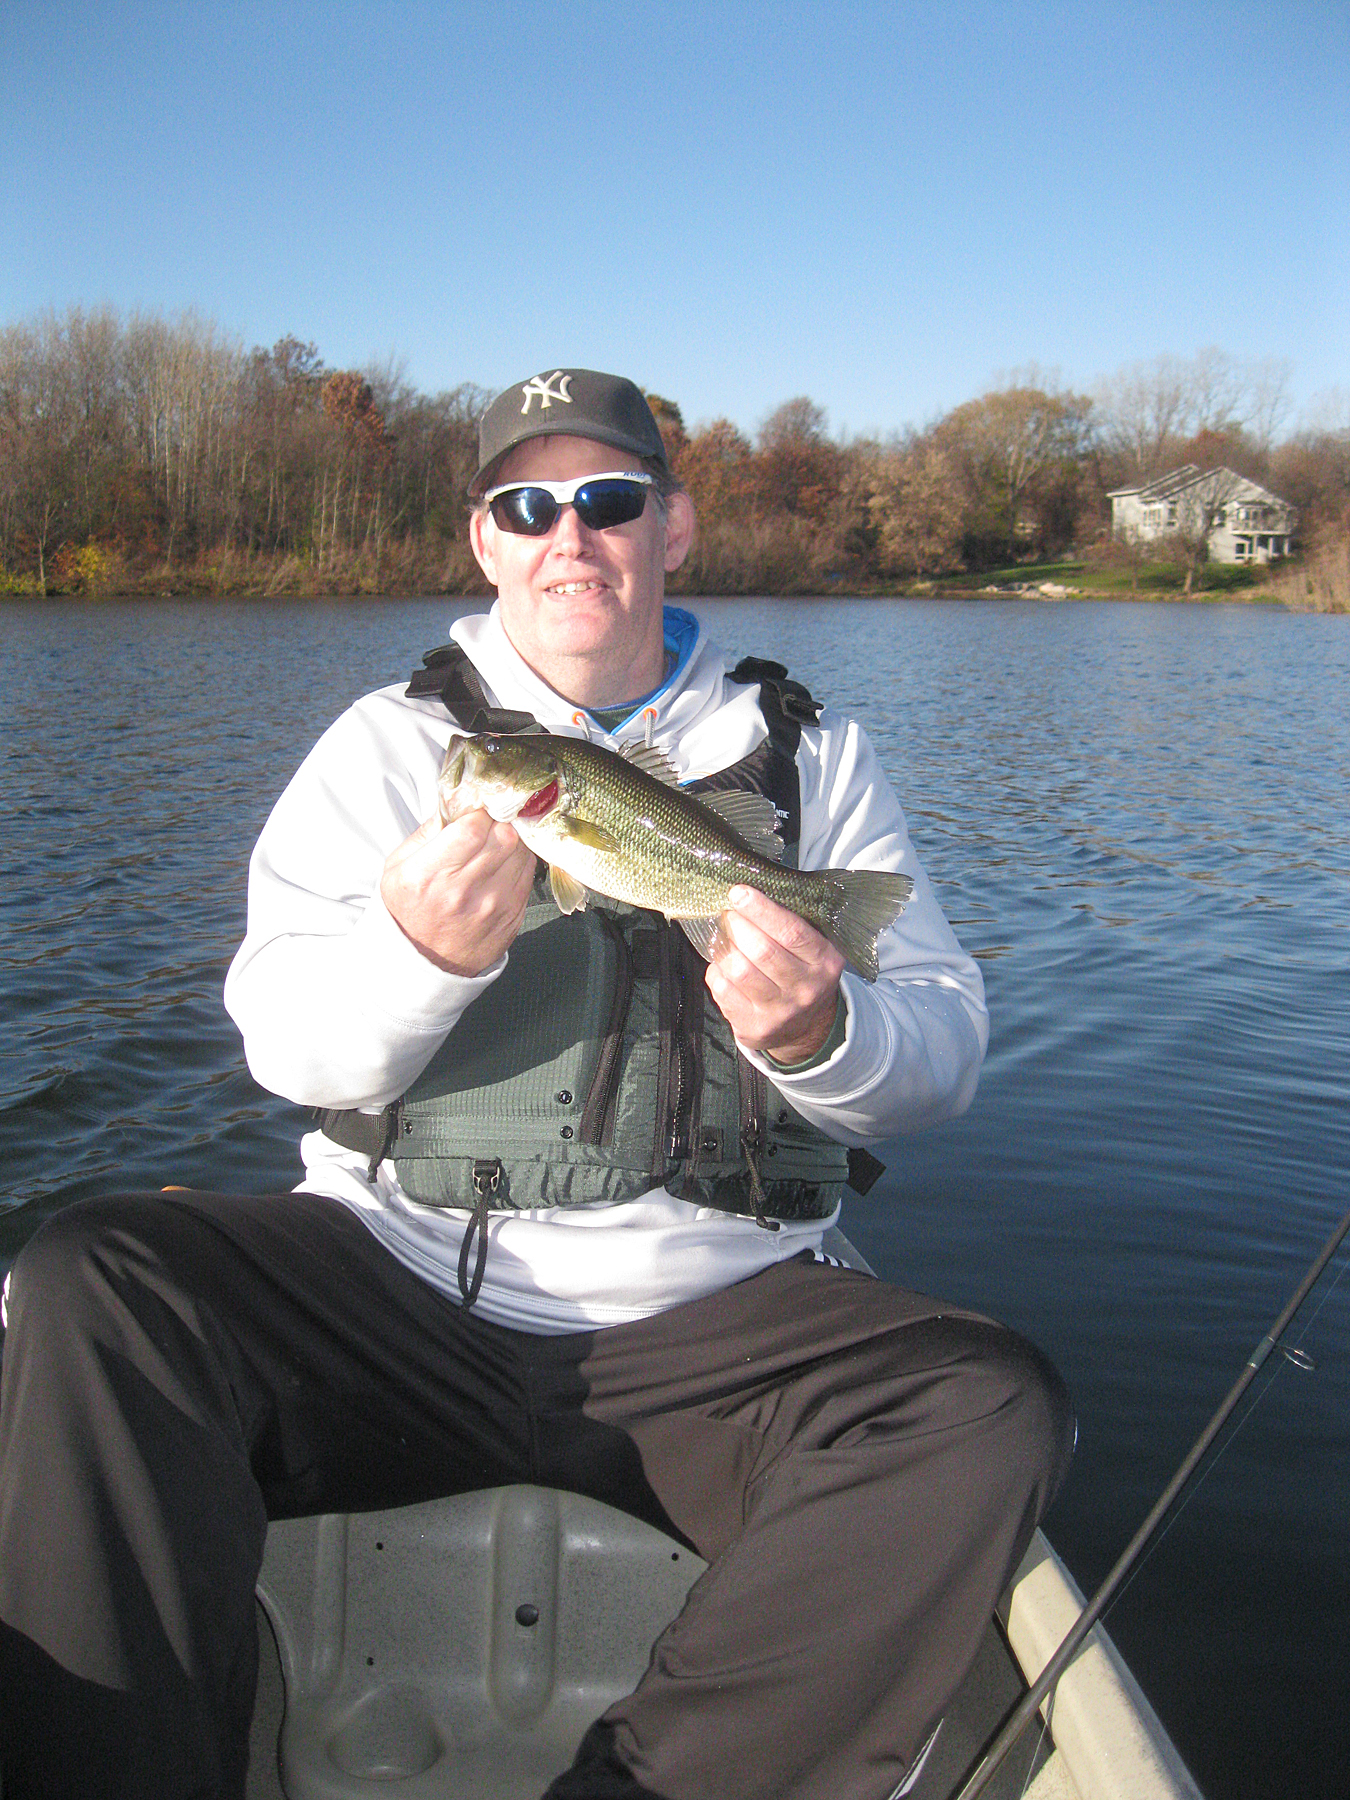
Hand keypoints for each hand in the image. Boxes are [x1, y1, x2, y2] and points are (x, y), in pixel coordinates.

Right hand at [380, 809, 535, 975]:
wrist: (424, 962)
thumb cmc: (408, 910)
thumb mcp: (397, 868)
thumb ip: (427, 831)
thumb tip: (458, 801)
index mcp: (428, 875)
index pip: (474, 826)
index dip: (481, 811)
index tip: (478, 809)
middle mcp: (463, 892)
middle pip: (505, 836)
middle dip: (500, 822)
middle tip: (491, 823)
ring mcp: (492, 906)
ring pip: (522, 852)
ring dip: (513, 840)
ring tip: (497, 843)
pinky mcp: (512, 916)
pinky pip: (528, 875)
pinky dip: (520, 862)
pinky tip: (504, 864)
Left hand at [705, 885, 844, 1064]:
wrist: (804, 1028)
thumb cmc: (801, 974)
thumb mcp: (813, 949)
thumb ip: (789, 925)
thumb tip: (747, 894)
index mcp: (824, 962)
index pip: (792, 932)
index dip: (762, 909)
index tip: (739, 892)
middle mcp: (805, 989)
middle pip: (762, 950)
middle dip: (738, 925)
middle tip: (728, 913)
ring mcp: (780, 1011)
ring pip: (739, 970)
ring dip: (724, 947)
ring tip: (723, 936)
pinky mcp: (755, 1026)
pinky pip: (724, 989)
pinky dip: (717, 970)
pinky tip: (723, 964)